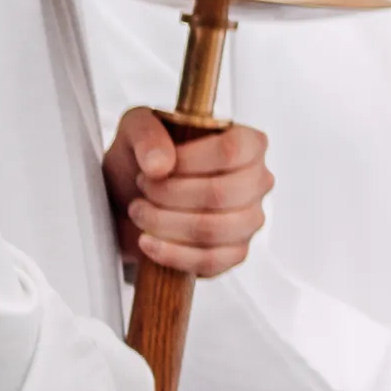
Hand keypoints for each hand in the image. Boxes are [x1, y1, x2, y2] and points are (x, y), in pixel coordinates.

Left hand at [104, 110, 271, 282]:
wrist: (133, 199)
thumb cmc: (145, 160)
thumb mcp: (136, 130)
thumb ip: (146, 135)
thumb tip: (160, 164)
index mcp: (247, 143)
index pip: (233, 150)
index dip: (190, 161)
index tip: (156, 168)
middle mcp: (257, 181)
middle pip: (221, 193)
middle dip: (169, 195)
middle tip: (143, 189)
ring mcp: (250, 220)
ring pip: (214, 229)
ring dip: (165, 223)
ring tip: (140, 213)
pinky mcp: (235, 252)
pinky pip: (211, 260)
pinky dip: (172, 253)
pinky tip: (148, 241)